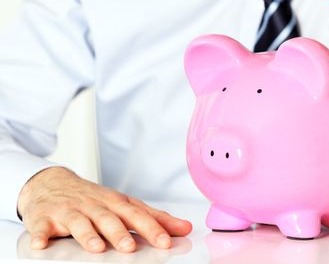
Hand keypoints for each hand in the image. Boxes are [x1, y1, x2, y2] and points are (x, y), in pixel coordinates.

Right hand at [17, 167, 191, 252]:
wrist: (52, 182)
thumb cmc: (94, 199)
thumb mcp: (124, 205)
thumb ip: (154, 218)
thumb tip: (185, 228)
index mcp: (116, 203)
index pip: (137, 214)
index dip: (152, 228)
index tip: (166, 241)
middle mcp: (94, 205)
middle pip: (109, 218)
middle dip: (120, 232)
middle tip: (131, 248)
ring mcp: (69, 210)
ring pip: (79, 222)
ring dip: (87, 235)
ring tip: (97, 248)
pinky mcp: (45, 217)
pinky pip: (41, 227)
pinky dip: (40, 235)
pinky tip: (42, 244)